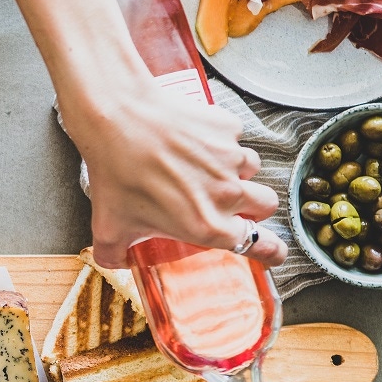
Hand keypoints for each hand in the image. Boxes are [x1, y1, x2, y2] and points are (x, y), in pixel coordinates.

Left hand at [63, 84, 286, 268]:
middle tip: (229, 204)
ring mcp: (231, 158)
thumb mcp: (108, 228)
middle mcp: (227, 194)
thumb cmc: (116, 174)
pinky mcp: (228, 128)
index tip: (272, 251)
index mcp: (208, 226)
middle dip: (253, 207)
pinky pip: (234, 138)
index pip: (261, 245)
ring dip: (235, 172)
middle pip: (266, 205)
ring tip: (201, 168)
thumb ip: (114, 255)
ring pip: (251, 169)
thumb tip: (116, 261)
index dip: (271, 250)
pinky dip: (219, 141)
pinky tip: (191, 141)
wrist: (118, 120)